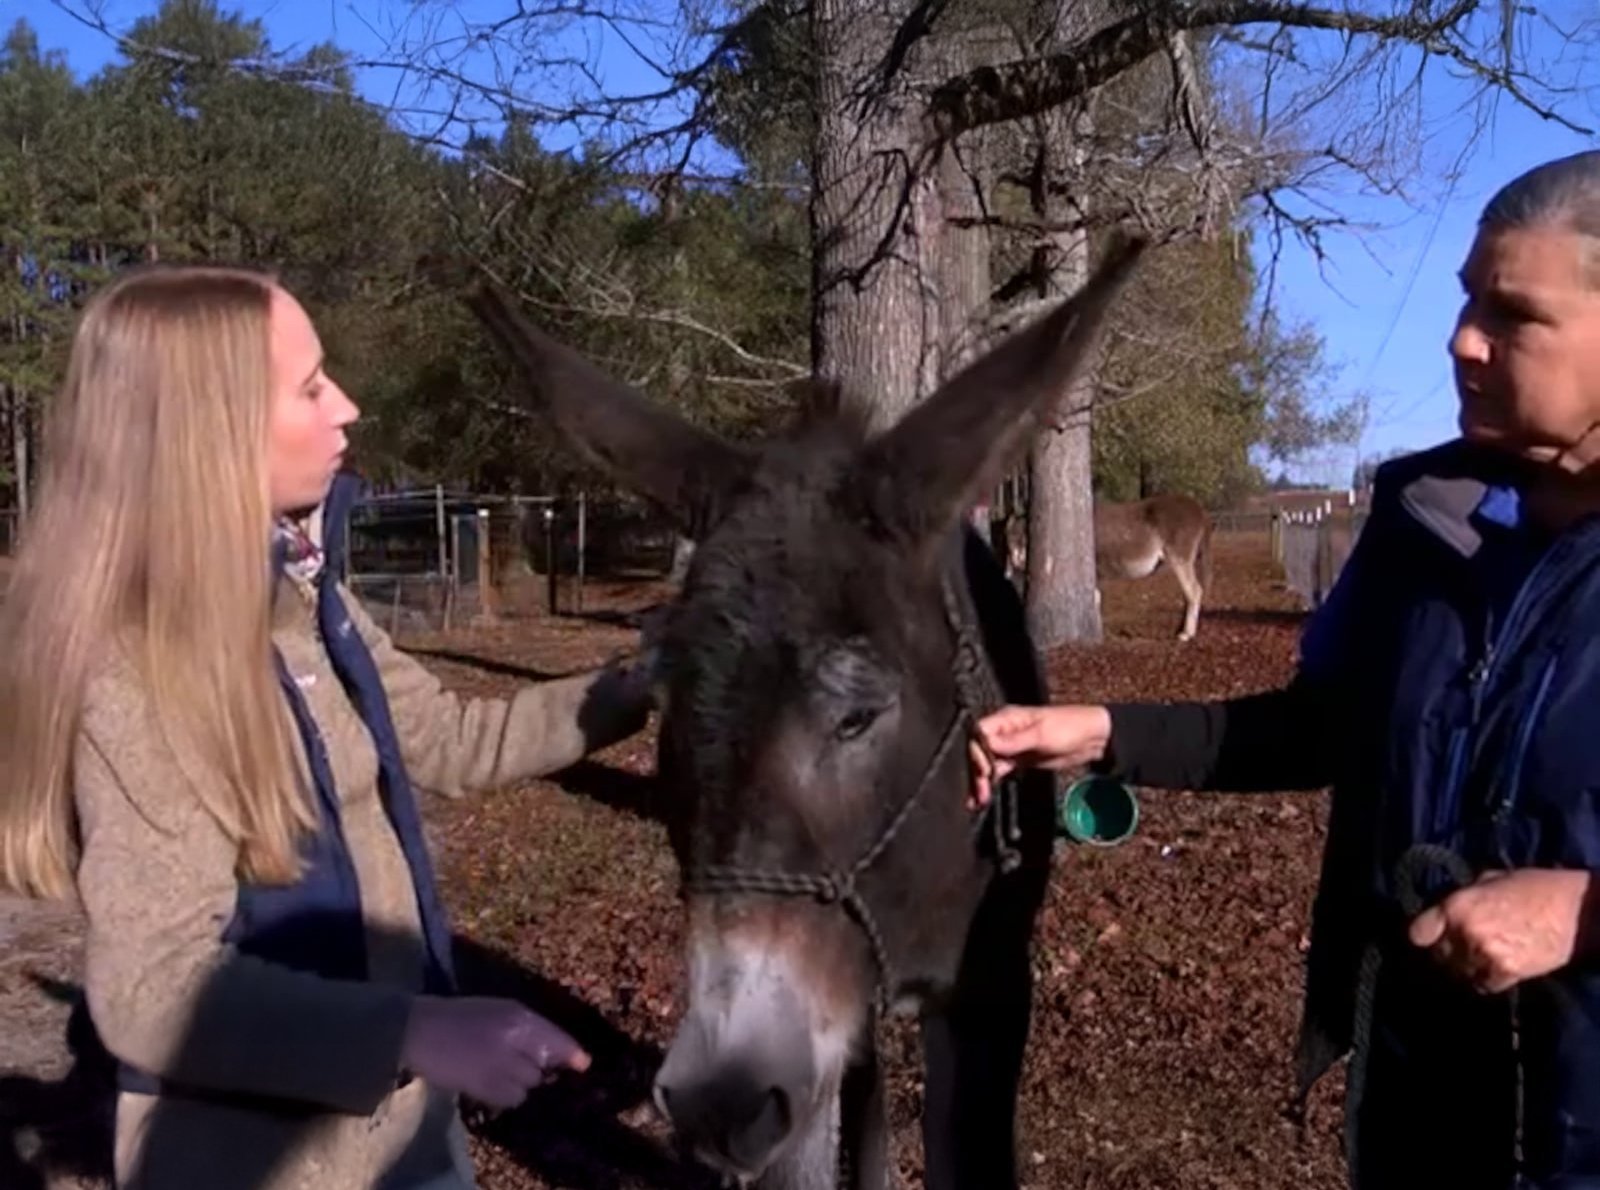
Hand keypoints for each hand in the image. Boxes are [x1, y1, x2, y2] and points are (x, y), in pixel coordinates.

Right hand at [401, 995, 589, 1108]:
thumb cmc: (459, 1015)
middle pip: (542, 1068)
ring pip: (527, 1086)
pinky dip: (504, 1096)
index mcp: (518, 1016)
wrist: (419, 1029)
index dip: (572, 1054)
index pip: (556, 1039)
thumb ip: (526, 1029)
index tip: (583, 1065)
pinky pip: (509, 1099)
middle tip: (515, 1063)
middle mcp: (514, 1041)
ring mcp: (498, 1066)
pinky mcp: (482, 1086)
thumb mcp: (497, 1010)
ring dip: (519, 1083)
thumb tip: (554, 1052)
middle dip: (535, 1068)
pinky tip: (489, 1083)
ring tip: (498, 1072)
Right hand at [966, 704, 1111, 809]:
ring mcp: (1011, 747)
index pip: (979, 733)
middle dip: (976, 771)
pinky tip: (985, 796)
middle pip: (980, 750)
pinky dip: (992, 782)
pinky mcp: (1019, 760)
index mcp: (1007, 719)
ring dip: (981, 780)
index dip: (976, 752)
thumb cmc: (1070, 727)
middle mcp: (1005, 732)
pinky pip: (999, 771)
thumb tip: (987, 743)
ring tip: (977, 800)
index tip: (982, 771)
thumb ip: (1014, 741)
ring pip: (987, 763)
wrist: (1093, 738)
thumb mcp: (1041, 734)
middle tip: (979, 792)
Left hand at [1407, 868, 1590, 993]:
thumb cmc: (1536, 888)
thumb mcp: (1491, 879)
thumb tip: (1443, 908)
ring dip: (1464, 970)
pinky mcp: (1505, 973)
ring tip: (1477, 961)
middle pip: (1437, 956)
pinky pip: (1482, 986)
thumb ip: (1463, 896)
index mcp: (1457, 905)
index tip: (1426, 941)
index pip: (1418, 932)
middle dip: (1444, 955)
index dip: (1421, 938)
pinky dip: (1485, 981)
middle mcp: (1464, 931)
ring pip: (1458, 974)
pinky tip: (1494, 971)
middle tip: (1456, 953)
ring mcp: (1484, 954)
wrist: (1577, 911)